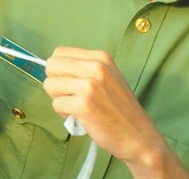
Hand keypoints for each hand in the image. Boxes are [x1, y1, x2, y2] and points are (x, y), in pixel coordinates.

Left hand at [43, 47, 183, 176]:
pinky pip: (56, 104)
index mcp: (100, 57)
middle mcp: (96, 67)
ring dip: (59, 100)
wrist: (139, 136)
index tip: (72, 83)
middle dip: (56, 83)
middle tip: (72, 96)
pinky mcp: (84, 105)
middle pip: (51, 66)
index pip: (59, 52)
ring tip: (77, 108)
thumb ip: (83, 69)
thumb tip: (51, 67)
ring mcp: (90, 85)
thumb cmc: (119, 108)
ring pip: (49, 85)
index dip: (59, 70)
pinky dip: (64, 114)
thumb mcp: (107, 77)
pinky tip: (80, 118)